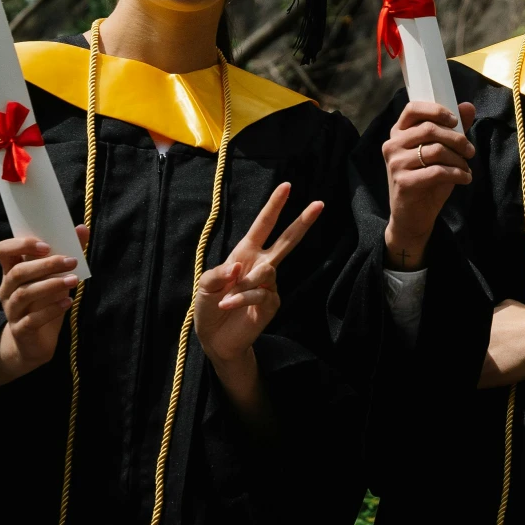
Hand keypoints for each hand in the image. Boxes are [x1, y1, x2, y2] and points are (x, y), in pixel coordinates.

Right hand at [0, 225, 89, 395]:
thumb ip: (67, 253)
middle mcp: (7, 289)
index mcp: (12, 271)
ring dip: (50, 285)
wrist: (32, 342)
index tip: (46, 245)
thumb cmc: (44, 302)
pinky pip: (32, 320)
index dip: (21, 244)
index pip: (3, 250)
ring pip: (24, 294)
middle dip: (45, 265)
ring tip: (74, 281)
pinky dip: (51, 310)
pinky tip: (67, 302)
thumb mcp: (54, 277)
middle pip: (17, 273)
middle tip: (71, 262)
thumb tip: (82, 228)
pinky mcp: (20, 330)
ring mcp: (11, 311)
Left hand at [196, 182, 324, 369]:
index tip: (286, 186)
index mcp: (246, 254)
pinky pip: (260, 293)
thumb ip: (219, 273)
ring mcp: (269, 285)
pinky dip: (241, 298)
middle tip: (319, 204)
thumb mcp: (205, 286)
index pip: (263, 226)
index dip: (274, 206)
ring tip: (226, 298)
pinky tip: (229, 305)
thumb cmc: (209, 307)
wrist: (215, 338)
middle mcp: (261, 265)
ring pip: (267, 271)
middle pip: (286, 240)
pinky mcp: (272, 303)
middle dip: (302, 222)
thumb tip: (240, 268)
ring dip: (243, 284)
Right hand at [381, 99, 476, 268]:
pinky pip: (438, 171)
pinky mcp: (403, 182)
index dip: (436, 110)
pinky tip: (465, 178)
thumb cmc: (426, 180)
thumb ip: (452, 130)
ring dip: (458, 159)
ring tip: (466, 167)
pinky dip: (457, 174)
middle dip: (457, 139)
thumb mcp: (440, 153)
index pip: (413, 108)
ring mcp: (395, 163)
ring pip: (436, 150)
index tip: (455, 121)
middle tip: (470, 151)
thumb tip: (468, 106)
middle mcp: (392, 145)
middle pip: (430, 129)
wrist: (412, 216)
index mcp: (398, 133)